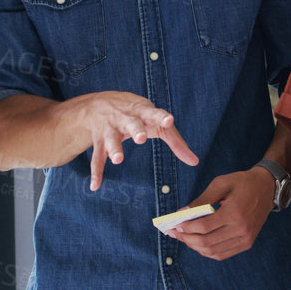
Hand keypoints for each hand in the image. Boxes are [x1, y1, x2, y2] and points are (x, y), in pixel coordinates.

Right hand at [77, 91, 198, 190]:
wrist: (100, 103)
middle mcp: (126, 119)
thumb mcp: (156, 122)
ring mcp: (110, 129)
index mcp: (143, 112)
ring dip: (114, 149)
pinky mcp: (98, 140)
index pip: (154, 114)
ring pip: (111, 139)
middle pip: (131, 124)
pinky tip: (96, 186)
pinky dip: (96, 171)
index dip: (161, 117)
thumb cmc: (137, 115)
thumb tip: (194, 162)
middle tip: (140, 138)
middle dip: (136, 130)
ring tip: (118, 160)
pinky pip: (97, 157)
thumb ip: (176, 141)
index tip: (169, 120)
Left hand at [168, 168, 274, 260]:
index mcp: (234, 212)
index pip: (204, 226)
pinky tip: (198, 244)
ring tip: (184, 238)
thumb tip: (182, 213)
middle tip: (175, 233)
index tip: (175, 225)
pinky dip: (207, 252)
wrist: (267, 188)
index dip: (187, 228)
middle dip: (187, 239)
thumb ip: (201, 200)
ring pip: (213, 251)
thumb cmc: (242, 183)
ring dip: (195, 247)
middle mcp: (241, 229)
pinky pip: (222, 254)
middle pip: (207, 242)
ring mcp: (245, 238)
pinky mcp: (247, 243)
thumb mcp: (221, 184)